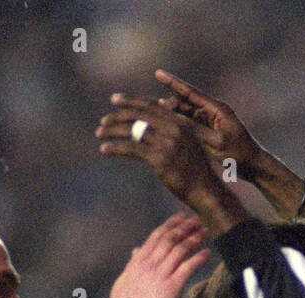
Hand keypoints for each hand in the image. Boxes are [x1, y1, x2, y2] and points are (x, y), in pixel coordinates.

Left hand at [97, 95, 250, 235]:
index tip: (114, 100)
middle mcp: (174, 129)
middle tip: (103, 120)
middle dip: (118, 116)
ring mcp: (167, 143)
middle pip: (139, 115)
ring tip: (99, 134)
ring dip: (113, 131)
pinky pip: (132, 148)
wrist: (205, 190)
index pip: (151, 105)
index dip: (131, 101)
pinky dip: (115, 148)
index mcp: (180, 122)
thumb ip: (171, 132)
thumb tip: (149, 127)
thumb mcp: (187, 145)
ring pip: (133, 130)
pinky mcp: (160, 159)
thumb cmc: (195, 171)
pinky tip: (104, 149)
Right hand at [107, 215, 210, 297]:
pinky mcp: (172, 286)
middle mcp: (151, 263)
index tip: (180, 217)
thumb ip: (133, 263)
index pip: (156, 236)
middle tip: (197, 220)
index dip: (170, 224)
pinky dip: (199, 258)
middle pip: (171, 238)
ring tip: (205, 231)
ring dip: (194, 238)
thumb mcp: (124, 279)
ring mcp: (162, 273)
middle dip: (185, 227)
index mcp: (139, 261)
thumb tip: (137, 251)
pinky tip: (207, 253)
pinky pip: (188, 267)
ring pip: (180, 249)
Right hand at [155, 68, 304, 218]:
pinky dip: (178, 124)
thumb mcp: (218, 143)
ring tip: (153, 115)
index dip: (173, 83)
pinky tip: (165, 126)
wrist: (254, 165)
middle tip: (151, 107)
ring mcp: (211, 121)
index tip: (157, 73)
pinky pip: (190, 123)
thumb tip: (177, 120)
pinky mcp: (209, 130)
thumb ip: (198, 130)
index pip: (191, 92)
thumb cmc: (240, 155)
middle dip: (169, 102)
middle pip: (186, 102)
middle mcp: (213, 111)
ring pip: (186, 113)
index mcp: (217, 109)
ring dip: (172, 113)